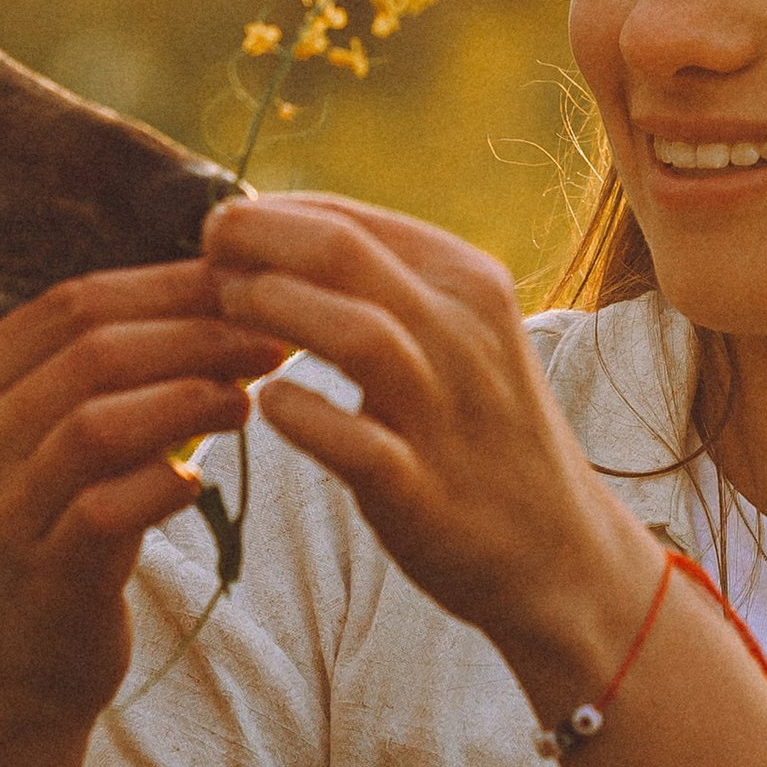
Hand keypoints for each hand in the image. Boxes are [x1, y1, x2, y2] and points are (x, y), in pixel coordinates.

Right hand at [0, 262, 288, 734]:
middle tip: (274, 334)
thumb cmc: (60, 529)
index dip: (166, 284)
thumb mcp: (56, 438)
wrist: (17, 670)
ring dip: (191, 396)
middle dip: (196, 332)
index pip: (67, 302)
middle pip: (90, 350)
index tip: (246, 281)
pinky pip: (110, 508)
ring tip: (251, 394)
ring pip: (99, 421)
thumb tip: (222, 274)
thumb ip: (104, 366)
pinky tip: (202, 479)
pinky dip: (166, 482)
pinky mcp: (38, 576)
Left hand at [201, 192, 665, 719]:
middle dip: (256, 243)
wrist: (559, 550)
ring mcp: (446, 412)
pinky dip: (296, 413)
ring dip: (273, 311)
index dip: (269, 216)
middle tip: (206, 259)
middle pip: (341, 252)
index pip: (349, 219)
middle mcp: (464, 335)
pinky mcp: (422, 489)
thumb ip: (386, 285)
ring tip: (229, 315)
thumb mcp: (459, 333)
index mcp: (469, 283)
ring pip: (353, 332)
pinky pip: (349, 439)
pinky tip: (265, 404)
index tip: (224, 236)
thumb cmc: (483, 430)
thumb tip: (280, 238)